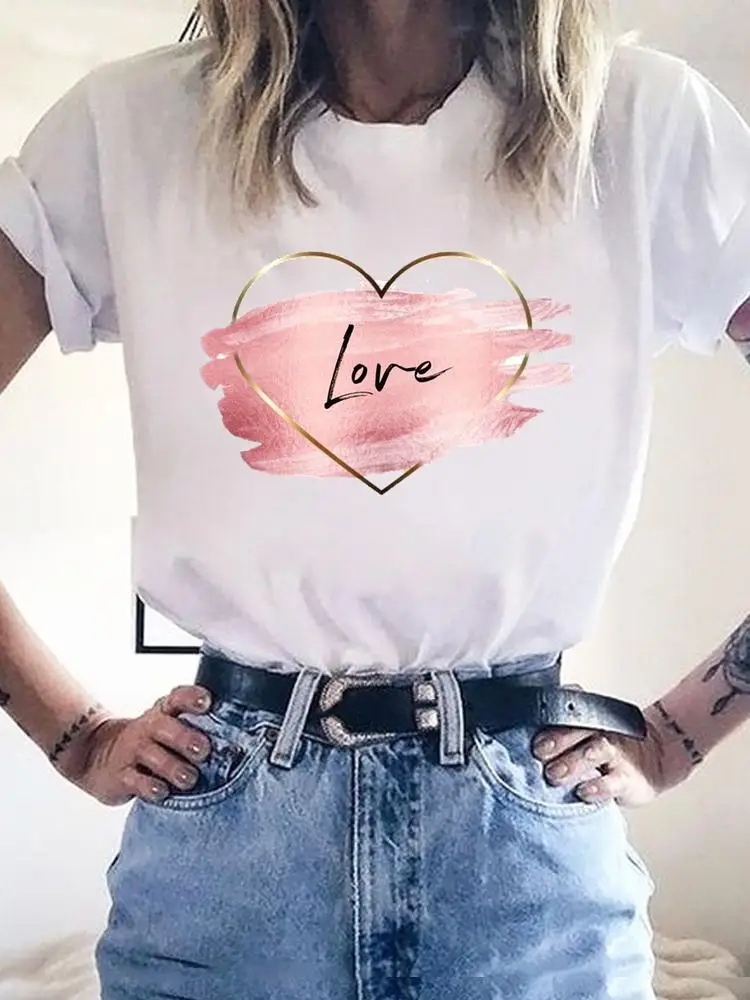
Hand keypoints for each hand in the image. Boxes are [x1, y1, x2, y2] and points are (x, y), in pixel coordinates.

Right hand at [57, 685, 213, 806]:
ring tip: (189, 778)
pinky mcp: (121, 775)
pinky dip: (151, 787)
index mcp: (163, 713)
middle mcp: (148, 728)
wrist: (95, 753)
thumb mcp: (165, 726)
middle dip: (185, 738)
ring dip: (173, 768)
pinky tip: (162, 792)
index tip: (206, 702)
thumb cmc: (146, 740)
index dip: (191, 698)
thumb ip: (194, 727)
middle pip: (165, 727)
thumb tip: (237, 737)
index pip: (177, 698)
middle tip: (203, 749)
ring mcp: (132, 751)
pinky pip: (136, 781)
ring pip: (153, 756)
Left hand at [531, 708, 670, 807]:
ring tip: (554, 774)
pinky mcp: (628, 778)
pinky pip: (613, 782)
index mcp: (587, 719)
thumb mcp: (586, 734)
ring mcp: (616, 754)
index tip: (529, 734)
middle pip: (578, 729)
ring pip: (595, 751)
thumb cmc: (607, 748)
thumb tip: (517, 740)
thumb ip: (558, 734)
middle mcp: (601, 732)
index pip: (566, 713)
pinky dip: (598, 787)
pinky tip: (583, 792)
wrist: (654, 758)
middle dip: (557, 739)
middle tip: (539, 753)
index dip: (547, 720)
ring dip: (573, 762)